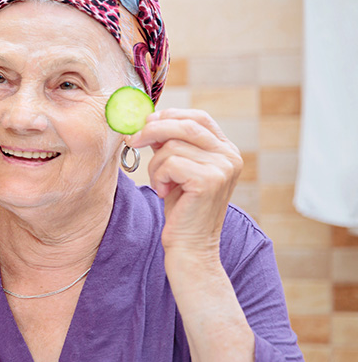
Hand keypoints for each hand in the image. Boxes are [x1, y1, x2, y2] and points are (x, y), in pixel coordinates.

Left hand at [127, 108, 242, 257]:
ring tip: (161, 184)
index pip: (199, 117)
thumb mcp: (177, 169)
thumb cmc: (181, 208)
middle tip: (132, 140)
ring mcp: (223, 167)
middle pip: (185, 124)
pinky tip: (165, 193)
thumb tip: (148, 119)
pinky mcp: (209, 180)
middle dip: (152, 130)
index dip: (170, 115)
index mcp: (226, 150)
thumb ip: (171, 144)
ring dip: (155, 164)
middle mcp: (230, 156)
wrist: (190, 246)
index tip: (146, 122)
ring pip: (172, 146)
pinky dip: (159, 176)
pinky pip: (170, 163)